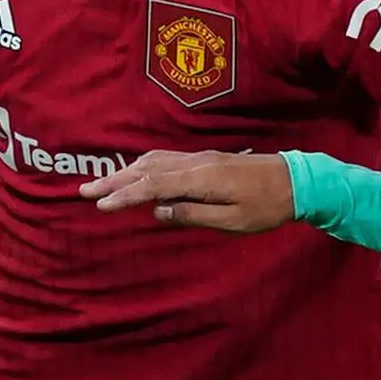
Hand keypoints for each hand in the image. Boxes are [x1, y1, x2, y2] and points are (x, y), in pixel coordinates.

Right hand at [83, 150, 296, 232]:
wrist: (297, 181)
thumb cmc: (267, 206)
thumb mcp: (232, 221)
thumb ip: (193, 215)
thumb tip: (158, 212)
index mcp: (201, 178)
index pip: (152, 185)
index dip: (124, 196)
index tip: (100, 206)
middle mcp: (195, 163)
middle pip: (145, 169)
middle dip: (113, 181)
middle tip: (84, 192)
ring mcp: (200, 158)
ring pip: (153, 162)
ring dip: (125, 172)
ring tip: (102, 185)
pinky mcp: (206, 160)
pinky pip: (165, 160)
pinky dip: (143, 167)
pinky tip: (137, 174)